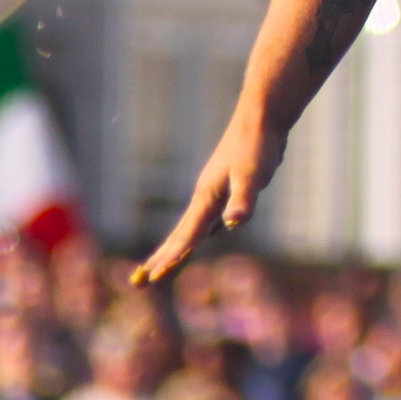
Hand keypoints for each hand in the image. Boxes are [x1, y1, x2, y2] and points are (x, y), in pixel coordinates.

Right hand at [131, 109, 287, 287]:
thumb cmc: (257, 146)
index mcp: (207, 197)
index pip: (186, 235)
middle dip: (160, 259)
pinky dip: (198, 233)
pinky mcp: (227, 188)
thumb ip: (242, 200)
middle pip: (179, 235)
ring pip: (191, 228)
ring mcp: (214, 192)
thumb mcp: (253, 176)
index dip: (172, 258)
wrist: (262, 117)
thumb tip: (232, 225)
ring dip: (176, 248)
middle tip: (138, 282)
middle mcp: (205, 197)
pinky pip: (207, 218)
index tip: (153, 277)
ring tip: (162, 265)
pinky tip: (204, 236)